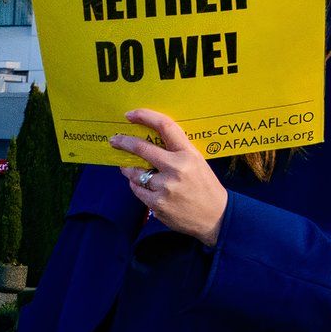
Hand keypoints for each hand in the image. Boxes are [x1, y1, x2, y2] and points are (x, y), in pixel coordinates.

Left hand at [108, 108, 227, 246]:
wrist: (215, 217)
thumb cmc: (205, 186)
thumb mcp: (197, 162)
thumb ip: (176, 151)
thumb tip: (149, 140)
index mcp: (188, 154)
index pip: (165, 127)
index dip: (145, 116)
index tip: (130, 115)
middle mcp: (176, 168)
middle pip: (141, 148)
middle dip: (123, 142)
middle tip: (115, 140)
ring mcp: (165, 187)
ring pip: (135, 172)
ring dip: (128, 168)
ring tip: (126, 166)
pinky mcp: (156, 203)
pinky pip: (136, 189)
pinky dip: (136, 185)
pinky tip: (140, 184)